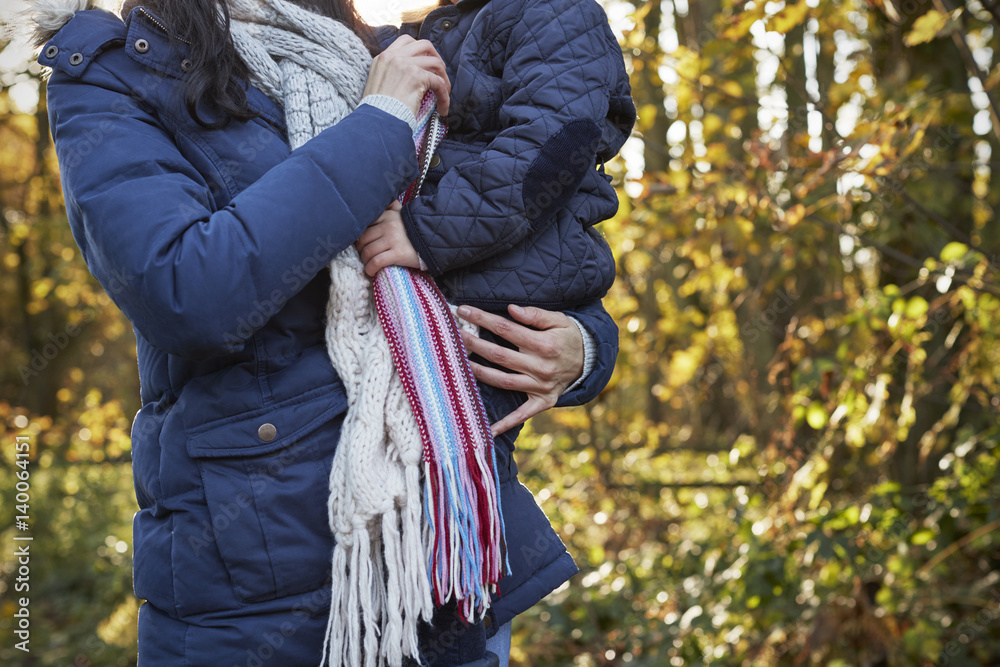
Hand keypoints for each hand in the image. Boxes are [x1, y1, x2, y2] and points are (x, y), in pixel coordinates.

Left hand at [357, 201, 422, 276]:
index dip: (360, 236)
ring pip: (368, 251)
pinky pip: (376, 262)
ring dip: (365, 260)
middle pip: (364, 239)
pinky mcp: (397, 254)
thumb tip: (386, 202)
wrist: (435, 240)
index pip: (365, 224)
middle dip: (361, 249)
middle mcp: (388, 226)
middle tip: (364, 256)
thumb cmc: (417, 229)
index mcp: (388, 215)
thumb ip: (393, 207)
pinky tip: (371, 272)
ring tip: (368, 264)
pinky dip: (370, 268)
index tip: (362, 243)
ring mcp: (392, 240)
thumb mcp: (404, 214)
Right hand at [363, 35, 449, 115]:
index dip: (422, 50)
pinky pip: (439, 83)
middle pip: (425, 45)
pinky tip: (443, 108)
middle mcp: (393, 56)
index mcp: (383, 57)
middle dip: (437, 59)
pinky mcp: (416, 76)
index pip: (406, 41)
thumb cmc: (378, 110)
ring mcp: (405, 64)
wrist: (376, 121)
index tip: (427, 63)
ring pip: (436, 63)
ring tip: (444, 95)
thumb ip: (393, 74)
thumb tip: (412, 77)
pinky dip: (444, 96)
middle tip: (440, 75)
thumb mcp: (379, 84)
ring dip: (444, 80)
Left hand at [456, 304, 584, 435]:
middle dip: (474, 343)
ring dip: (479, 372)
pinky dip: (505, 424)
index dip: (482, 319)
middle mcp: (541, 367)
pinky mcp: (542, 401)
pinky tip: (488, 430)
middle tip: (454, 334)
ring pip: (503, 381)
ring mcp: (540, 386)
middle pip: (499, 355)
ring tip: (460, 363)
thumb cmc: (569, 337)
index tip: (463, 311)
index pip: (505, 329)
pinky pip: (522, 415)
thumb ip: (535, 315)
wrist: (590, 361)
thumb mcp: (559, 320)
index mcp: (544, 344)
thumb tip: (511, 309)